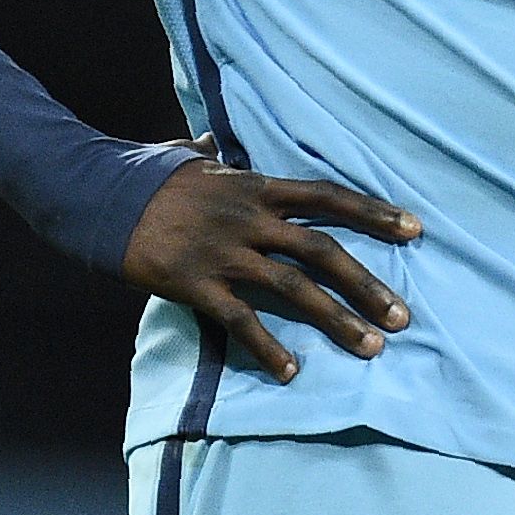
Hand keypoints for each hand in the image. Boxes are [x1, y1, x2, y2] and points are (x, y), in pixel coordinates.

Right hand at [120, 154, 421, 383]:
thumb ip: (217, 157)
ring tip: (371, 347)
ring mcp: (225, 252)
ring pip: (294, 289)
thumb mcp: (192, 159)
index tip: (415, 229)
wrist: (98, 196)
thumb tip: (217, 141)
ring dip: (337, 320)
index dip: (374, 212)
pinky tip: (291, 372)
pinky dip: (268, 348)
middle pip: (323, 250)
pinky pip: (240, 320)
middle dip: (367, 284)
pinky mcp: (197, 284)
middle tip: (402, 317)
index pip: (328, 197)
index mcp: (257, 187)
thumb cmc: (148, 177)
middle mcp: (250, 219)